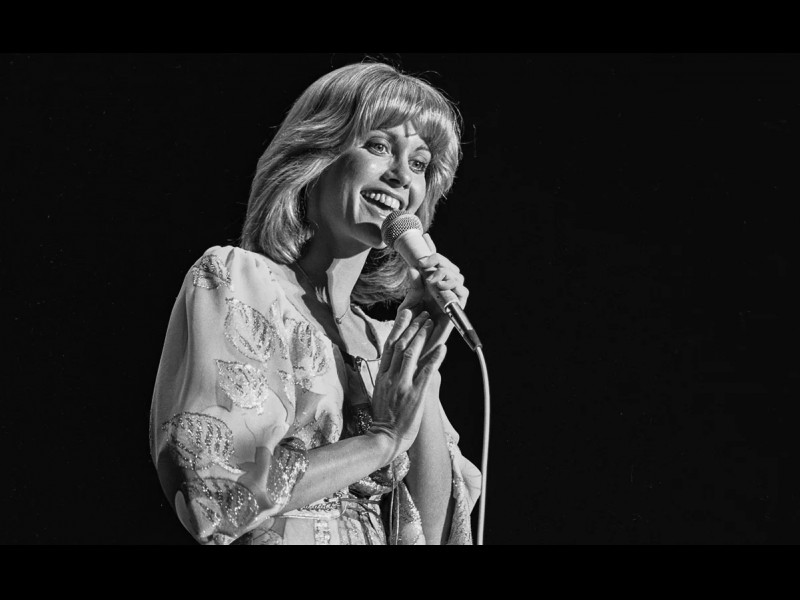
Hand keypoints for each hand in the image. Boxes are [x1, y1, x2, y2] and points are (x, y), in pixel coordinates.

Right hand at [369, 309, 447, 458]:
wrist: (384, 438)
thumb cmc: (383, 419)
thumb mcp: (379, 394)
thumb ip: (386, 379)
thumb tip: (392, 367)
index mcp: (382, 377)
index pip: (389, 346)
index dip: (398, 328)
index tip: (405, 315)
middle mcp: (391, 377)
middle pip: (400, 345)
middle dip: (412, 327)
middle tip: (422, 314)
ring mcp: (403, 385)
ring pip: (411, 354)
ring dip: (422, 336)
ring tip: (430, 323)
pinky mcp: (415, 394)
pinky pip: (427, 372)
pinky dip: (435, 358)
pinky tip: (443, 348)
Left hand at [398, 233, 468, 352]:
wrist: (416, 348)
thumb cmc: (411, 329)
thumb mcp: (408, 305)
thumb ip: (413, 287)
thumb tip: (413, 268)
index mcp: (430, 286)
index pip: (434, 263)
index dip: (432, 248)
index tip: (425, 236)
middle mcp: (443, 290)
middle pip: (449, 266)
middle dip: (439, 259)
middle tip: (425, 261)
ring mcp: (451, 298)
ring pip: (458, 276)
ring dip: (446, 271)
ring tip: (432, 276)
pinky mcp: (457, 309)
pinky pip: (463, 293)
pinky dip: (453, 286)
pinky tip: (440, 284)